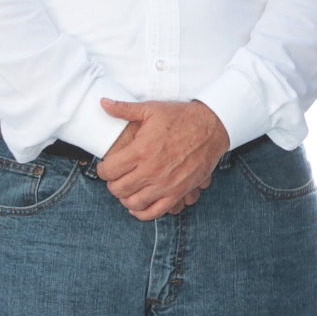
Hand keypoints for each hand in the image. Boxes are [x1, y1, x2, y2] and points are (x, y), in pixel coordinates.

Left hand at [96, 99, 229, 220]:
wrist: (214, 126)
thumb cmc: (182, 117)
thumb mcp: (152, 109)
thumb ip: (125, 109)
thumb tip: (103, 103)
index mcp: (141, 150)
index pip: (108, 171)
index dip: (103, 170)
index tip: (106, 167)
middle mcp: (152, 170)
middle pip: (118, 189)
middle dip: (113, 184)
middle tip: (117, 177)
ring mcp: (166, 183)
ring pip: (133, 203)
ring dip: (126, 198)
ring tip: (129, 189)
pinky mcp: (179, 191)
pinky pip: (155, 212)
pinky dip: (143, 212)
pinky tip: (139, 204)